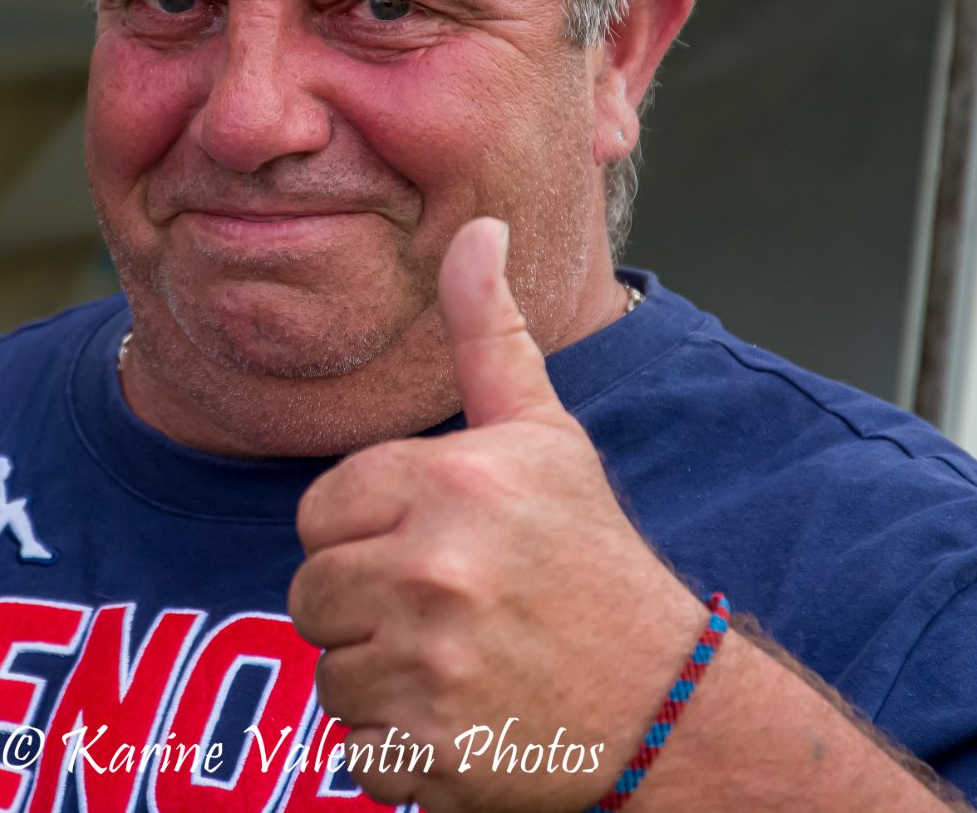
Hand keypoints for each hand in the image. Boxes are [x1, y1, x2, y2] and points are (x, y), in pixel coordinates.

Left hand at [288, 218, 709, 812]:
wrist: (664, 709)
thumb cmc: (590, 562)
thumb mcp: (545, 438)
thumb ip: (489, 336)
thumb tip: (478, 226)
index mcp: (453, 482)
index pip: (319, 510)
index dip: (368, 534)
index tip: (436, 549)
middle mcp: (435, 568)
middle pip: (312, 592)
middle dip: (367, 609)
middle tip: (450, 614)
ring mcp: (430, 665)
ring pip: (328, 673)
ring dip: (379, 681)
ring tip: (458, 665)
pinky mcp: (428, 750)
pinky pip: (353, 748)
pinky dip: (397, 750)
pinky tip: (462, 722)